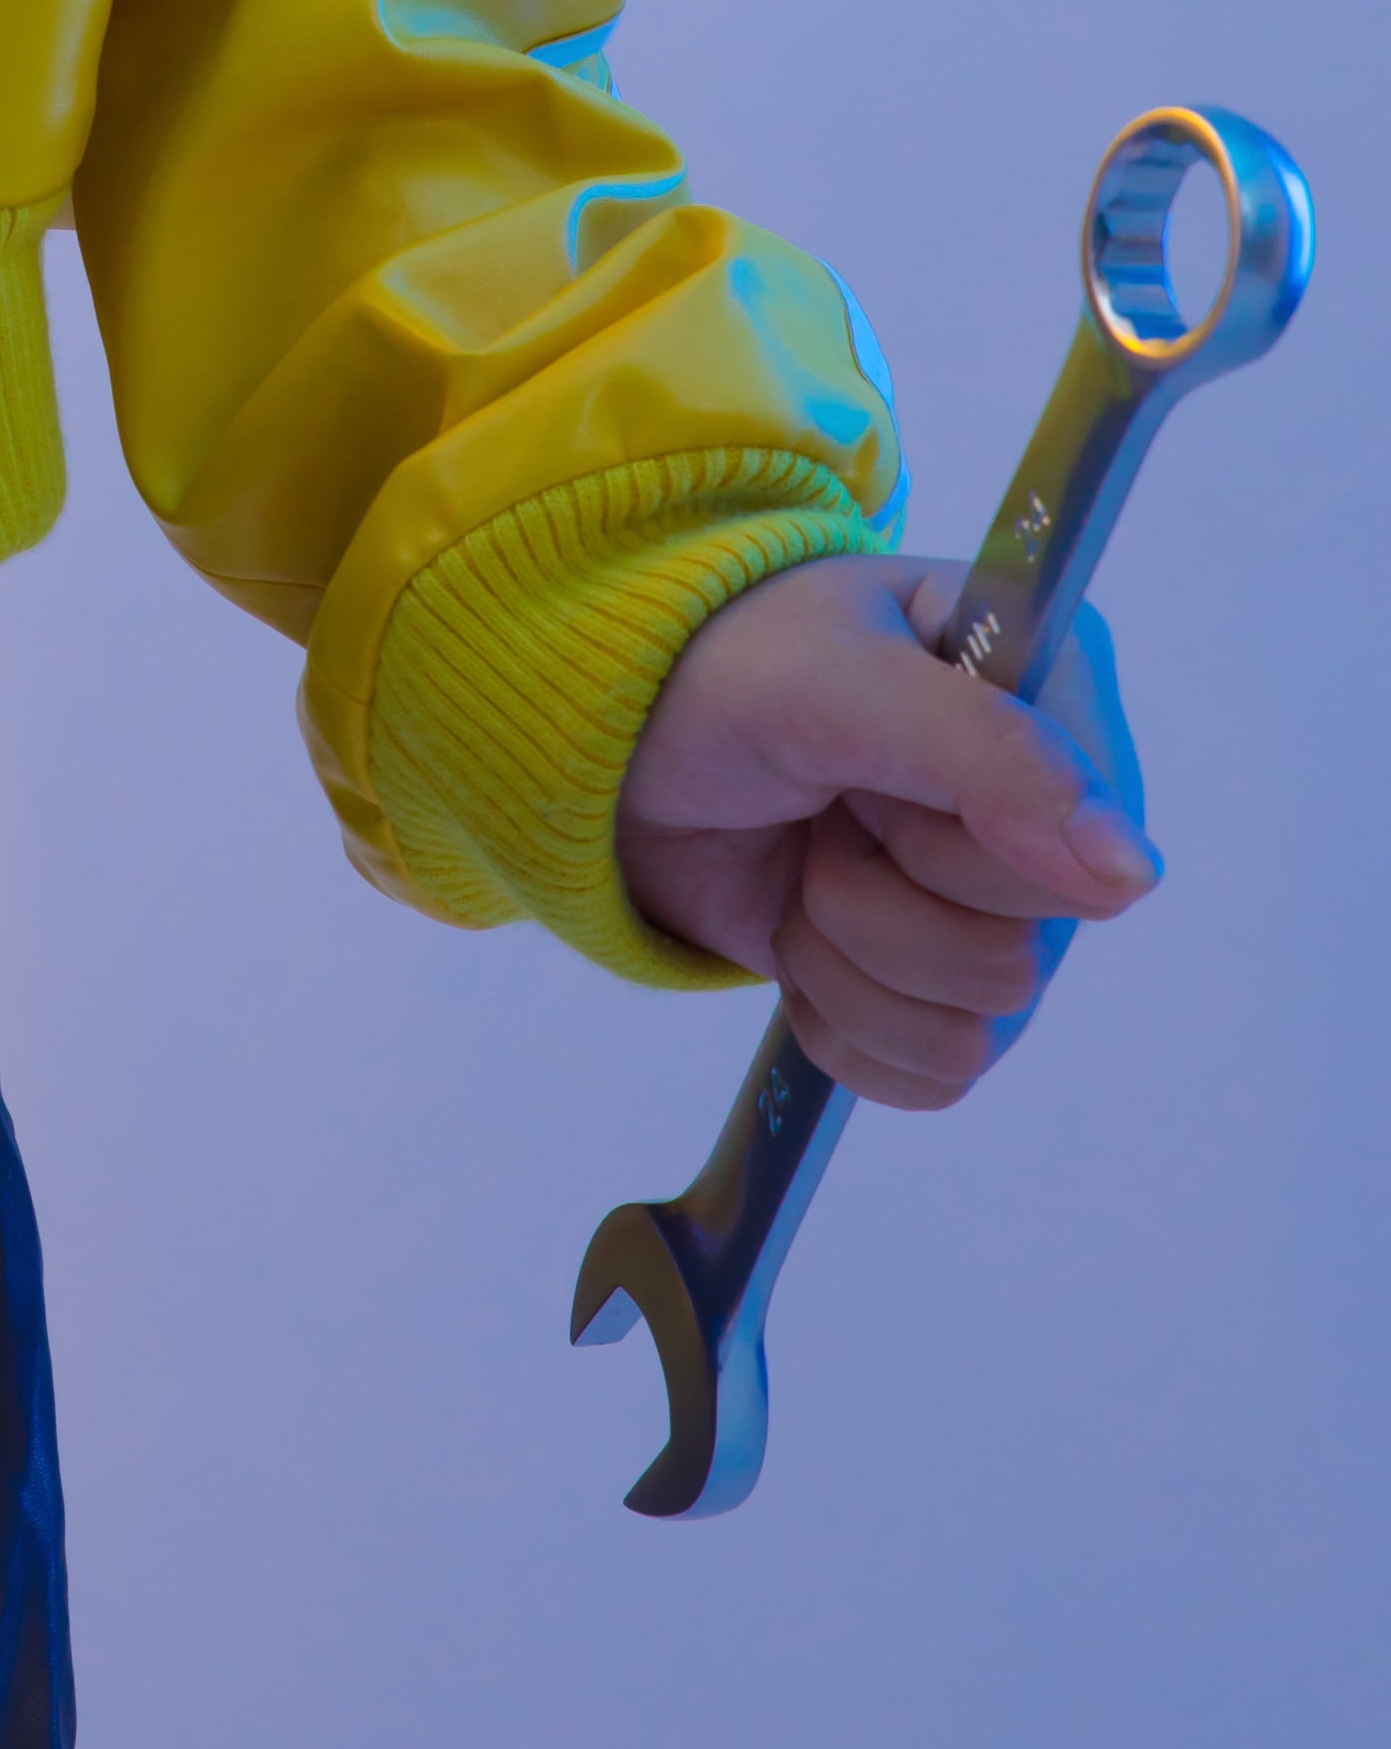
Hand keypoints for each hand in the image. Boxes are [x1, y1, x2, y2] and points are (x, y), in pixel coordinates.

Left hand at [617, 559, 1154, 1106]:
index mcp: (1057, 698)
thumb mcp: (836, 679)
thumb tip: (1134, 879)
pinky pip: (930, 1076)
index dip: (943, 843)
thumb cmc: (720, 672)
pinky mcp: (932, 986)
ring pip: (971, 1032)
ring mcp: (995, 909)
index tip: (868, 774)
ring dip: (841, 954)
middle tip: (820, 806)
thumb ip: (988, 754)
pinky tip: (797, 932)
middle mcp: (1052, 816)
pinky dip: (835, 1020)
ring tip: (800, 859)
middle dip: (870, 892)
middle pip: (1013, 960)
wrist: (612, 743)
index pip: (1078, 867)